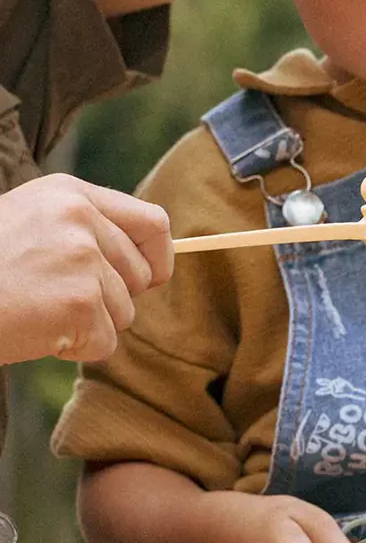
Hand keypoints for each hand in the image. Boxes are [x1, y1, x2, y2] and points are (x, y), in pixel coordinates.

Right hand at [0, 175, 172, 363]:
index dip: (158, 257)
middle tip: (60, 302)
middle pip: (141, 275)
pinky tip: (38, 332)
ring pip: (124, 311)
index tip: (151, 278)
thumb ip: (84, 231)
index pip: (153, 222)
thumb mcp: (30, 224)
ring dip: (89, 324)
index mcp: (70, 194)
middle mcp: (81, 219)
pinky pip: (105, 341)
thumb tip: (149, 265)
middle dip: (112, 299)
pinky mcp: (80, 301)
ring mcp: (82, 259)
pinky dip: (76, 348)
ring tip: (39, 312)